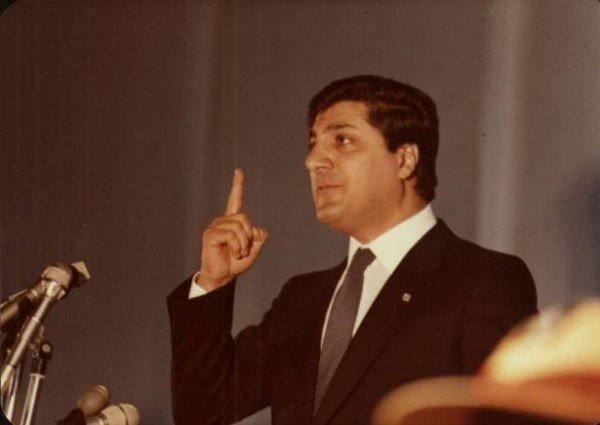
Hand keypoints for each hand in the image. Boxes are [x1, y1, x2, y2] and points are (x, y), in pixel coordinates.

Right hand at [197, 168, 267, 290]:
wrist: (222, 276)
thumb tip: (257, 229)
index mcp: (232, 222)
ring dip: (243, 244)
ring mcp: (215, 227)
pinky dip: (236, 246)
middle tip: (244, 249)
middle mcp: (222, 221)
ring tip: (238, 253)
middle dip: (249, 235)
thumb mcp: (254, 249)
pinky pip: (230, 235)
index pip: (235, 200)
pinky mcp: (210, 234)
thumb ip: (259, 237)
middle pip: (244, 217)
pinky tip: (233, 253)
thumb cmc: (235, 263)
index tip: (238, 171)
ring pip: (239, 227)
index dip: (238, 186)